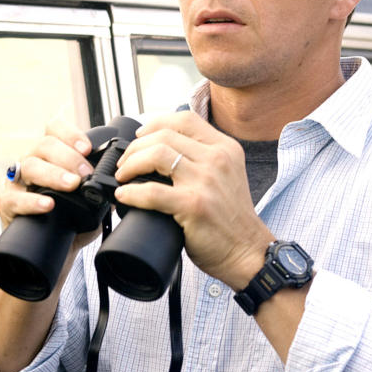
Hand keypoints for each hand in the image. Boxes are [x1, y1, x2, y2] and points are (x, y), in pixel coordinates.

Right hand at [0, 118, 100, 253]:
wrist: (50, 256)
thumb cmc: (68, 224)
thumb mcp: (88, 206)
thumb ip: (101, 193)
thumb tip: (120, 186)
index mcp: (50, 156)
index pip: (54, 130)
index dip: (70, 133)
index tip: (88, 148)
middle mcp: (31, 163)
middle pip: (44, 145)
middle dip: (68, 157)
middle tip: (87, 173)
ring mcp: (17, 183)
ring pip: (29, 166)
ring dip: (54, 174)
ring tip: (72, 185)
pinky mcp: (6, 206)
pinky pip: (13, 199)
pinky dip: (31, 201)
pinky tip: (47, 205)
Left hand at [113, 111, 273, 289]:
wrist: (249, 252)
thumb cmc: (231, 218)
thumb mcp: (225, 175)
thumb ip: (202, 158)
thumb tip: (160, 150)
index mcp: (225, 148)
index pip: (185, 119)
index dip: (155, 124)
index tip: (140, 136)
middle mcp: (217, 159)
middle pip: (164, 136)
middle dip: (136, 147)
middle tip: (125, 163)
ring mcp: (206, 181)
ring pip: (156, 155)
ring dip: (131, 164)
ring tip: (123, 177)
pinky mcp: (195, 205)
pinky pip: (152, 192)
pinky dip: (132, 192)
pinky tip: (124, 196)